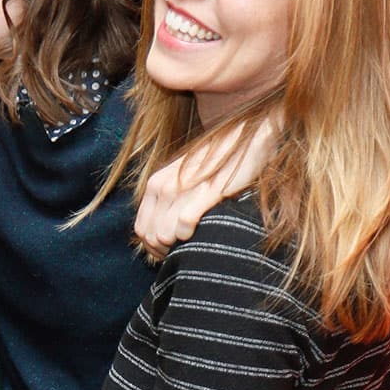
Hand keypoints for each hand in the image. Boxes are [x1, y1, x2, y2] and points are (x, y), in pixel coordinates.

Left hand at [135, 116, 276, 260]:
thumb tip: (163, 235)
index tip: (173, 252)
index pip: (141, 230)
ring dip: (178, 247)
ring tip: (195, 243)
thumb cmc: (219, 165)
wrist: (248, 138)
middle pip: (150, 237)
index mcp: (156, 184)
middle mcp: (163, 185)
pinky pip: (184, 224)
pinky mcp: (205, 191)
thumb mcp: (186, 180)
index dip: (154, 248)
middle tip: (185, 252)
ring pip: (163, 234)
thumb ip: (171, 202)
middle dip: (165, 251)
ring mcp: (182, 187)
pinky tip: (201, 231)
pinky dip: (190, 235)